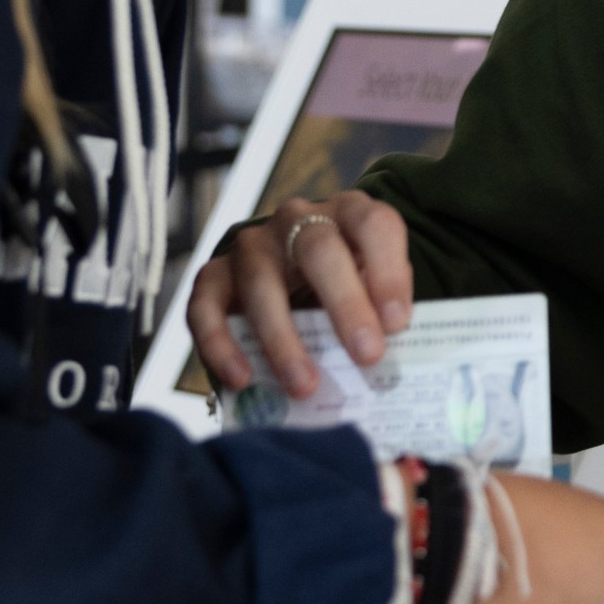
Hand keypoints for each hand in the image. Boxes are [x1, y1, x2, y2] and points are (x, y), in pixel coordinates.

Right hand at [190, 192, 415, 395]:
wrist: (293, 281)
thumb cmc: (346, 292)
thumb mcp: (373, 293)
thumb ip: (383, 317)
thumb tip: (391, 369)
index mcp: (350, 216)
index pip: (374, 226)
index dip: (389, 271)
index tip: (398, 323)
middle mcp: (297, 220)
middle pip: (319, 248)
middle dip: (345, 303)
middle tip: (367, 356)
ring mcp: (252, 246)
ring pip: (260, 280)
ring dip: (283, 338)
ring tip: (305, 386)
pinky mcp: (213, 276)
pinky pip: (205, 306)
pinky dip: (220, 344)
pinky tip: (241, 378)